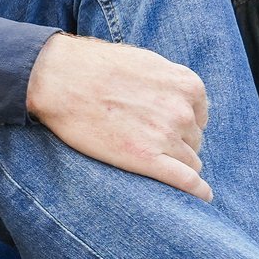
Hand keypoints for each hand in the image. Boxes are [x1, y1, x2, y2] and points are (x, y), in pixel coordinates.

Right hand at [26, 34, 212, 201]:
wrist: (56, 79)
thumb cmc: (93, 66)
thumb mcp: (144, 62)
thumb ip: (169, 82)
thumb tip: (180, 98)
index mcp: (187, 85)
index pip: (199, 116)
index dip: (180, 123)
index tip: (159, 126)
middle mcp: (182, 111)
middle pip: (194, 139)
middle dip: (176, 142)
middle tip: (144, 140)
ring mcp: (166, 136)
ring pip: (190, 160)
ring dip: (174, 162)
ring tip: (147, 159)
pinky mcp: (146, 159)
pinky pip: (186, 181)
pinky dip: (197, 190)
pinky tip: (202, 196)